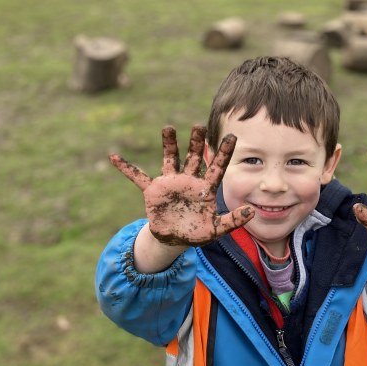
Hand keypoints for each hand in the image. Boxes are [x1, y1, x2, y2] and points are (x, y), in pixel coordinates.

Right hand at [109, 125, 253, 245]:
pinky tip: (114, 157)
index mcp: (205, 188)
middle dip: (196, 142)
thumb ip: (234, 220)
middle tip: (199, 126)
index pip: (217, 167)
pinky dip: (126, 168)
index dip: (223, 152)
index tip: (232, 136)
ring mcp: (170, 183)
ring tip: (169, 128)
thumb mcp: (217, 229)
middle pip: (193, 157)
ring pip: (170, 159)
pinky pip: (137, 177)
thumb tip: (252, 211)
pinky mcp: (153, 190)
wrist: (175, 239)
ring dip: (169, 145)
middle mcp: (188, 180)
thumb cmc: (198, 232)